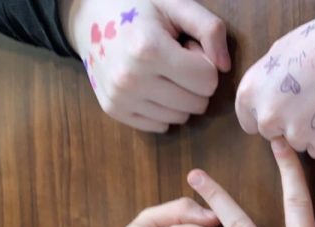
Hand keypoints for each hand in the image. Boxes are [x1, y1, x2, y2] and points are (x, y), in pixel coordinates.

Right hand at [61, 0, 230, 131]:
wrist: (89, 17)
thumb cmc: (139, 7)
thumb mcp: (177, 4)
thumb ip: (209, 29)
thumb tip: (224, 67)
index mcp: (148, 49)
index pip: (207, 80)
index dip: (205, 63)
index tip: (188, 48)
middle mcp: (131, 78)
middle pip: (197, 103)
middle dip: (196, 82)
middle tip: (176, 59)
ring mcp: (120, 97)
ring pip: (180, 118)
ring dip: (180, 97)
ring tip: (162, 70)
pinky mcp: (113, 110)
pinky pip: (160, 125)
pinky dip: (164, 109)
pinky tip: (151, 85)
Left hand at [235, 3, 314, 158]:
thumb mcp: (279, 53)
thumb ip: (265, 82)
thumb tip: (264, 97)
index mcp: (251, 93)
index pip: (249, 122)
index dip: (268, 113)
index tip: (284, 106)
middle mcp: (268, 117)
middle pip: (273, 135)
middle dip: (288, 124)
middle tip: (312, 101)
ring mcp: (296, 134)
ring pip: (298, 143)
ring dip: (311, 132)